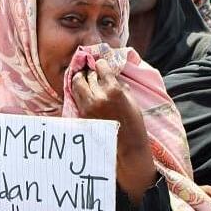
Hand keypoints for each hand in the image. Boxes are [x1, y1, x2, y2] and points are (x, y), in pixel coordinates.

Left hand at [71, 59, 154, 202]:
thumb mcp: (131, 99)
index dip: (100, 64)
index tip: (100, 65)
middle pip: (86, 75)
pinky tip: (84, 92)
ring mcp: (87, 106)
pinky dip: (79, 92)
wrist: (127, 146)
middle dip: (88, 72)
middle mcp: (98, 96)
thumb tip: (109, 75)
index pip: (100, 68)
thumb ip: (118, 85)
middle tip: (90, 71)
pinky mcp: (82, 115)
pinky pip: (76, 97)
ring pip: (76, 84)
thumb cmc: (133, 123)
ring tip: (84, 79)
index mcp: (113, 90)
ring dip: (80, 80)